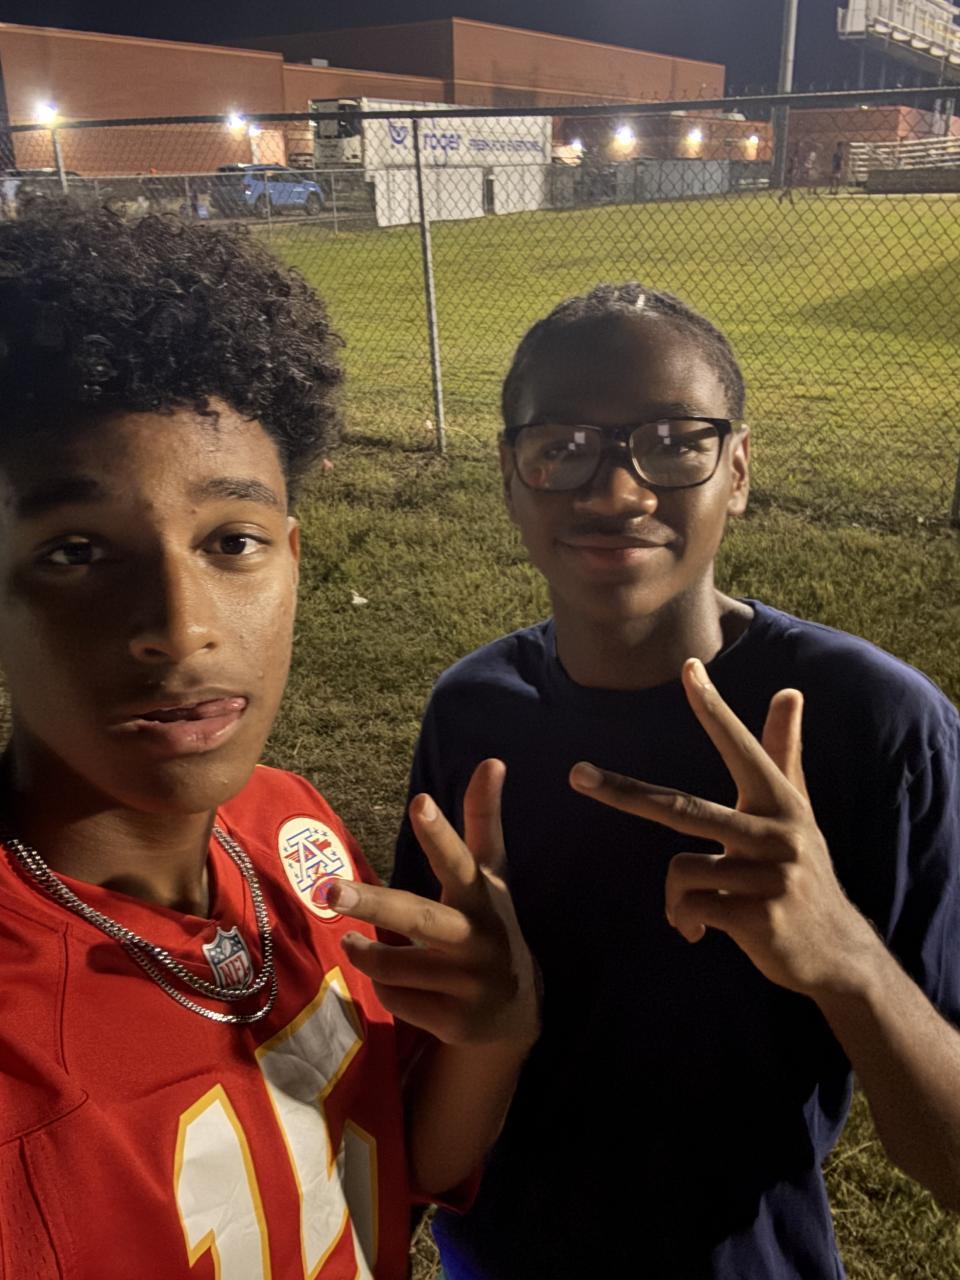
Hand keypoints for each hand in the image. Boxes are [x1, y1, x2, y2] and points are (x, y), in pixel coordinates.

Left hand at [326, 759, 539, 1047]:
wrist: (517, 1011)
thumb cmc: (490, 925)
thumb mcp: (491, 876)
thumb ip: (483, 821)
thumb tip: (492, 760)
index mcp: (484, 897)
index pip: (459, 860)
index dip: (439, 833)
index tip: (419, 801)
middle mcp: (480, 938)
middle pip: (417, 919)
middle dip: (373, 903)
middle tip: (328, 891)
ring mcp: (469, 984)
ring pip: (392, 966)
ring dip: (365, 953)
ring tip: (355, 941)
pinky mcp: (455, 1022)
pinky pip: (395, 1000)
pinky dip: (386, 989)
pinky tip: (402, 984)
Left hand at [569, 658, 878, 997]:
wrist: (837, 953)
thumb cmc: (804, 873)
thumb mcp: (797, 812)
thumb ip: (784, 752)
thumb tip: (789, 690)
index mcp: (780, 802)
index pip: (740, 747)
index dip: (712, 709)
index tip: (688, 669)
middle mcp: (777, 832)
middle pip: (682, 808)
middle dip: (623, 792)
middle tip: (576, 775)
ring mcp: (769, 875)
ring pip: (680, 870)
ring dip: (677, 898)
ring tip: (698, 911)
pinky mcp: (759, 917)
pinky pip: (691, 906)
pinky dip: (684, 920)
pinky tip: (701, 932)